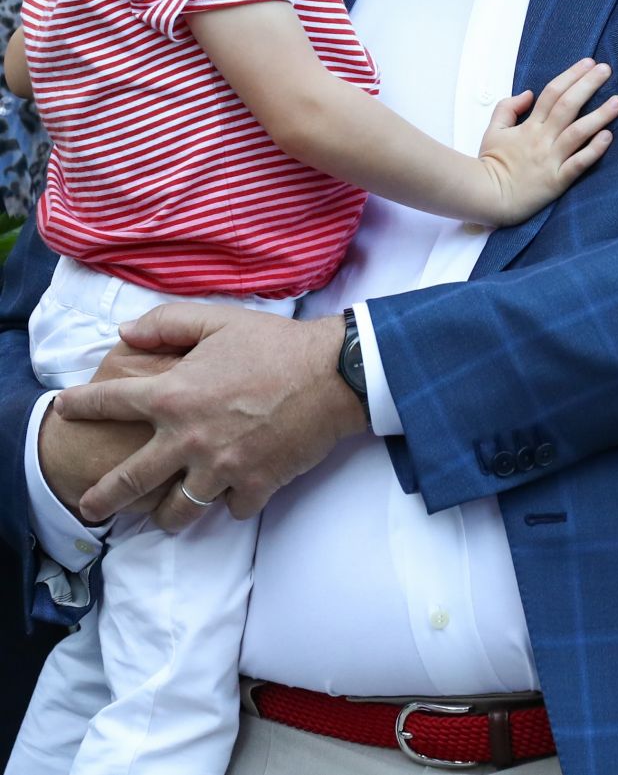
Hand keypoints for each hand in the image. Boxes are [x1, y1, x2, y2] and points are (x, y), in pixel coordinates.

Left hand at [53, 305, 365, 530]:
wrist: (333, 375)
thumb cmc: (275, 344)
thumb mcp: (218, 320)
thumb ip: (168, 324)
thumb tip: (125, 333)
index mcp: (174, 394)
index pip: (110, 402)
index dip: (81, 405)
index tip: (65, 408)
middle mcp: (188, 438)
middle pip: (129, 481)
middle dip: (103, 498)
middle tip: (89, 508)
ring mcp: (220, 468)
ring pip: (177, 511)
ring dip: (167, 515)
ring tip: (163, 516)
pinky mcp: (254, 486)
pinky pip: (231, 509)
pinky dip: (230, 502)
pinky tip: (234, 491)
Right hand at [477, 59, 617, 225]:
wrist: (487, 197)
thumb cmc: (491, 164)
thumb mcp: (493, 130)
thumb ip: (507, 108)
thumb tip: (528, 94)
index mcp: (529, 126)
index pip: (552, 93)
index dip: (571, 76)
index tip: (588, 63)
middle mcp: (542, 139)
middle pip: (567, 106)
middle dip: (588, 85)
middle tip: (606, 69)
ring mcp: (550, 160)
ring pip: (577, 132)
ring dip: (599, 115)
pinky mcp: (557, 181)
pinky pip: (578, 164)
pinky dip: (593, 150)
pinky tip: (608, 137)